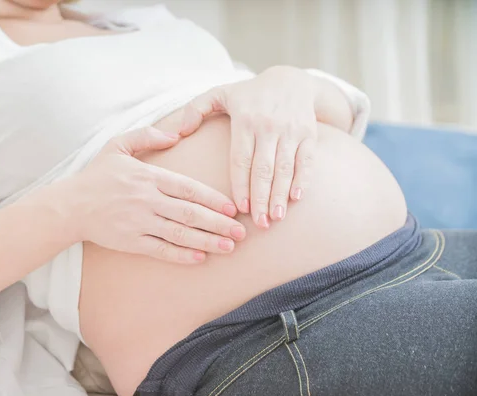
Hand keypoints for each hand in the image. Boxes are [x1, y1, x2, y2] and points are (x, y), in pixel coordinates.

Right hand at [69, 126, 245, 263]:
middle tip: (241, 233)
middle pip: (190, 213)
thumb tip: (175, 133)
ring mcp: (139, 222)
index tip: (233, 208)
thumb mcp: (118, 145)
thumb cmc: (97, 175)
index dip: (213, 199)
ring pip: (180, 234)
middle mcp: (146, 200)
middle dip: (219, 224)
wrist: (70, 205)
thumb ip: (147, 136)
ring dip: (207, 242)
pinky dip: (181, 255)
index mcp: (148, 176)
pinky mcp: (130, 241)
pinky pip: (161, 250)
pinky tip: (200, 258)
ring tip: (229, 247)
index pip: (188, 188)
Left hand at [180, 66, 317, 228]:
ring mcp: (291, 130)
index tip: (240, 208)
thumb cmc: (249, 94)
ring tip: (275, 218)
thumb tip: (178, 132)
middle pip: (264, 168)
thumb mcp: (219, 93)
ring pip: (285, 168)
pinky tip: (295, 198)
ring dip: (280, 194)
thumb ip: (195, 109)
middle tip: (258, 223)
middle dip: (261, 198)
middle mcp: (269, 125)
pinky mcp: (309, 134)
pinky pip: (307, 160)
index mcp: (245, 119)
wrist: (291, 80)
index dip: (240, 185)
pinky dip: (302, 180)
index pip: (241, 159)